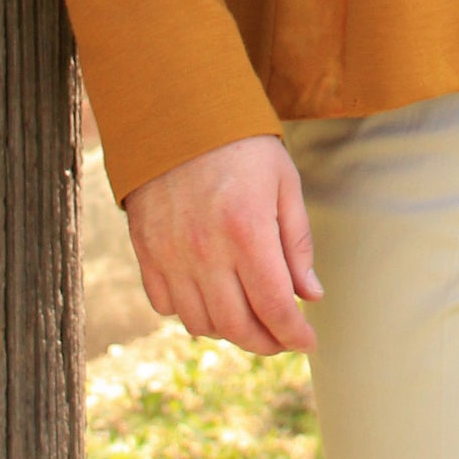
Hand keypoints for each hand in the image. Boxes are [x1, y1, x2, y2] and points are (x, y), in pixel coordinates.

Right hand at [123, 133, 323, 355]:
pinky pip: (166, 305)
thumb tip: (311, 295)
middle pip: (237, 326)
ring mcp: (171, 255)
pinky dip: (191, 312)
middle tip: (283, 339)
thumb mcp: (284, 183)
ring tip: (250, 317)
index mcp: (247, 231)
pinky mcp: (146, 252)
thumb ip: (297, 243)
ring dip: (229, 331)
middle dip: (266, 342)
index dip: (294, 334)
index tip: (308, 342)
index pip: (274, 306)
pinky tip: (212, 296)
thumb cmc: (242, 146)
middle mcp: (205, 251)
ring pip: (200, 323)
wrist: (178, 115)